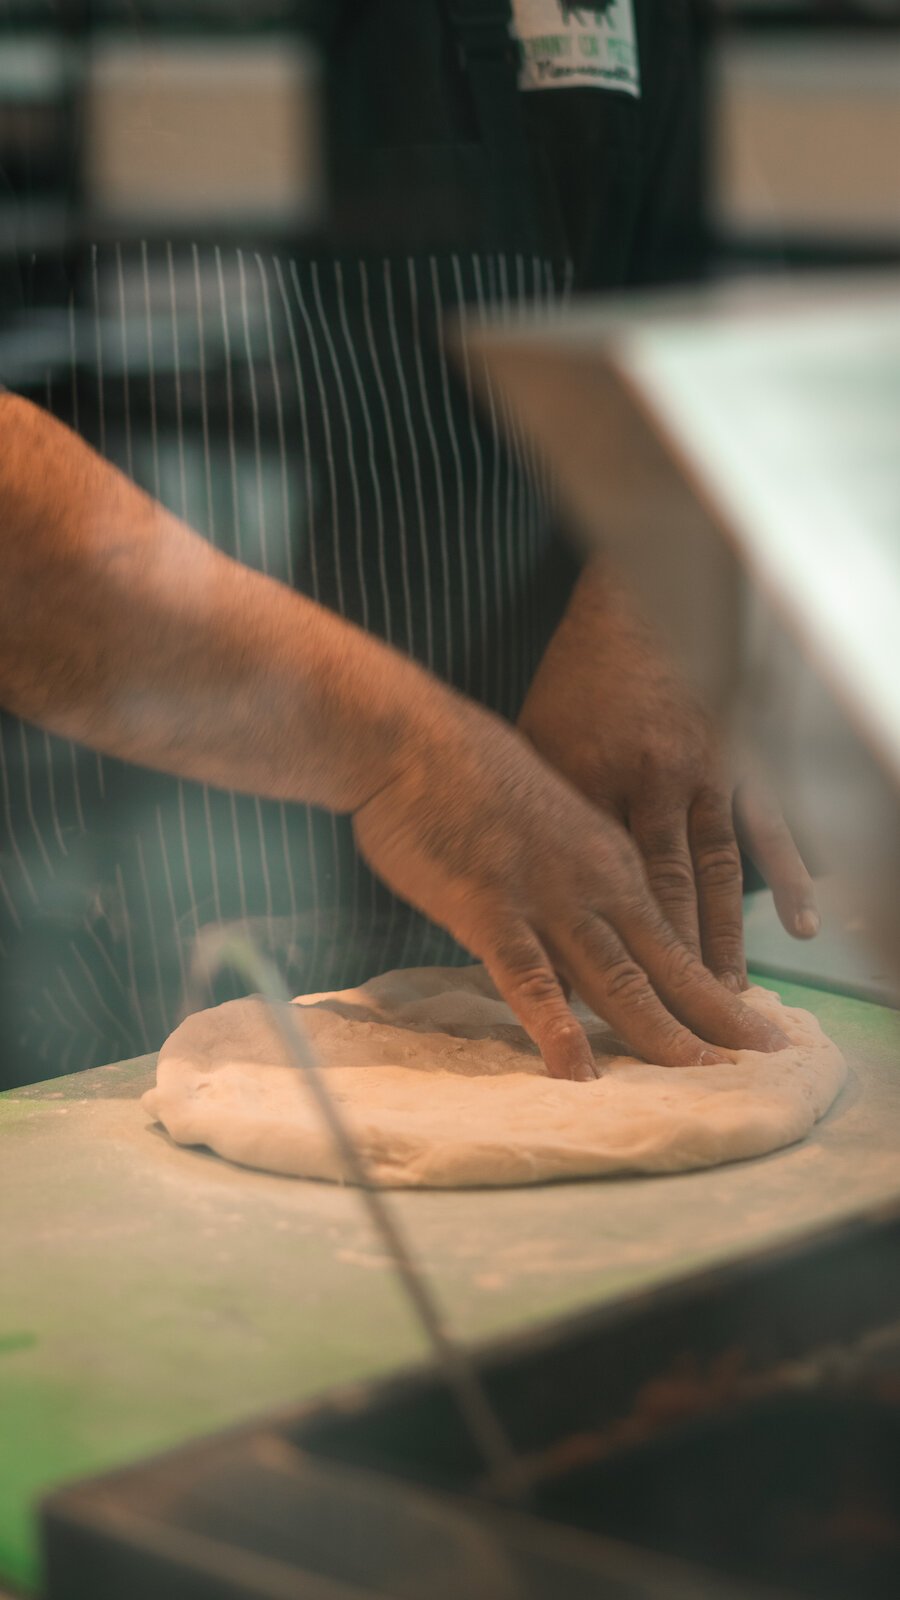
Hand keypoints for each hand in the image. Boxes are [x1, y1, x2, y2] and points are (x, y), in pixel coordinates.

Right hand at [353, 684, 788, 1079]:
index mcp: (611, 859)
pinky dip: (556, 1026)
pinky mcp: (492, 911)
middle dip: (718, 1016)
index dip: (714, 984)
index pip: (676, 935)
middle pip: (669, 962)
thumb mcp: (544, 824)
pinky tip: (578, 1070)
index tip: (749, 1024)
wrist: (412, 738)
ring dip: (663, 1032)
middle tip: (763, 1060)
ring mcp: (548, 898)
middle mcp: (596, 881)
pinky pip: (530, 978)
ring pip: (618, 978)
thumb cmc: (466, 775)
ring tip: (703, 1075)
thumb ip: (570, 879)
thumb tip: (577, 937)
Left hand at [518, 567, 817, 991]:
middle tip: (681, 1031)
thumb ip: (543, 811)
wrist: (638, 607)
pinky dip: (789, 876)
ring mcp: (708, 772)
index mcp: (595, 780)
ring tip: (732, 999)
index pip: (596, 879)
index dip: (600, 943)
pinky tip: (802, 922)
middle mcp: (656, 782)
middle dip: (672, 966)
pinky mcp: (745, 761)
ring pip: (718, 871)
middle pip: (664, 891)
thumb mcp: (542, 740)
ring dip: (725, 938)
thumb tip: (528, 889)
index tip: (601, 1009)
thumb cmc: (578, 678)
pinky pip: (770, 827)